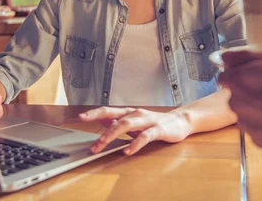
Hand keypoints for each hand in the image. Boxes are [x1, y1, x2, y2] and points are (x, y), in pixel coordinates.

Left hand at [79, 107, 193, 155]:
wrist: (180, 121)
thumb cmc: (154, 123)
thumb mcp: (134, 122)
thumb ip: (119, 121)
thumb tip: (101, 122)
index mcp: (129, 112)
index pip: (108, 111)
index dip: (94, 113)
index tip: (80, 118)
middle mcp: (136, 114)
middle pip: (115, 119)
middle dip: (102, 132)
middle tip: (92, 145)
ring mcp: (147, 121)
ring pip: (127, 124)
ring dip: (113, 134)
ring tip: (103, 144)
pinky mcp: (159, 129)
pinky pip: (145, 136)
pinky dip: (135, 143)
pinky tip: (128, 151)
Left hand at [220, 50, 261, 164]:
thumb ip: (244, 56)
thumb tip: (225, 57)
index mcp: (236, 81)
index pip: (225, 75)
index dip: (239, 73)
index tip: (254, 74)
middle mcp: (235, 102)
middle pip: (237, 94)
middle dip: (251, 91)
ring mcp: (245, 123)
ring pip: (248, 111)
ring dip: (260, 108)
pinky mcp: (257, 139)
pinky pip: (259, 127)